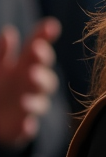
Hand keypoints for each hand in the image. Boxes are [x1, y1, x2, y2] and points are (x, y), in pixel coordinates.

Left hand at [0, 18, 60, 148]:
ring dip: (34, 103)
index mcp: (25, 65)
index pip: (39, 50)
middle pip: (46, 79)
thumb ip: (1, 53)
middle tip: (31, 72)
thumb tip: (10, 33)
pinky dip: (27, 128)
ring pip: (40, 104)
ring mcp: (28, 106)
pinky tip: (25, 125)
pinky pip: (27, 129)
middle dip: (41, 76)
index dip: (45, 38)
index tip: (50, 27)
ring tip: (23, 102)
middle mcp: (31, 85)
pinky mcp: (21, 128)